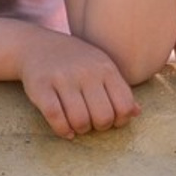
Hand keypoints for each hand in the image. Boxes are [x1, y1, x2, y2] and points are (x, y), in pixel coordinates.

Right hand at [20, 32, 141, 138]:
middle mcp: (86, 72)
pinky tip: (65, 130)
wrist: (38, 45)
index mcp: (105, 68)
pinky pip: (55, 117)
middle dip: (99, 127)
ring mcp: (63, 78)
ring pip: (80, 120)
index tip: (111, 119)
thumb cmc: (76, 61)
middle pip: (103, 117)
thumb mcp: (102, 67)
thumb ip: (119, 89)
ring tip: (78, 126)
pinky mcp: (40, 86)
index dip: (121, 120)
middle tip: (92, 122)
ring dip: (80, 130)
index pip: (124, 105)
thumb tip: (137, 113)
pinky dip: (62, 130)